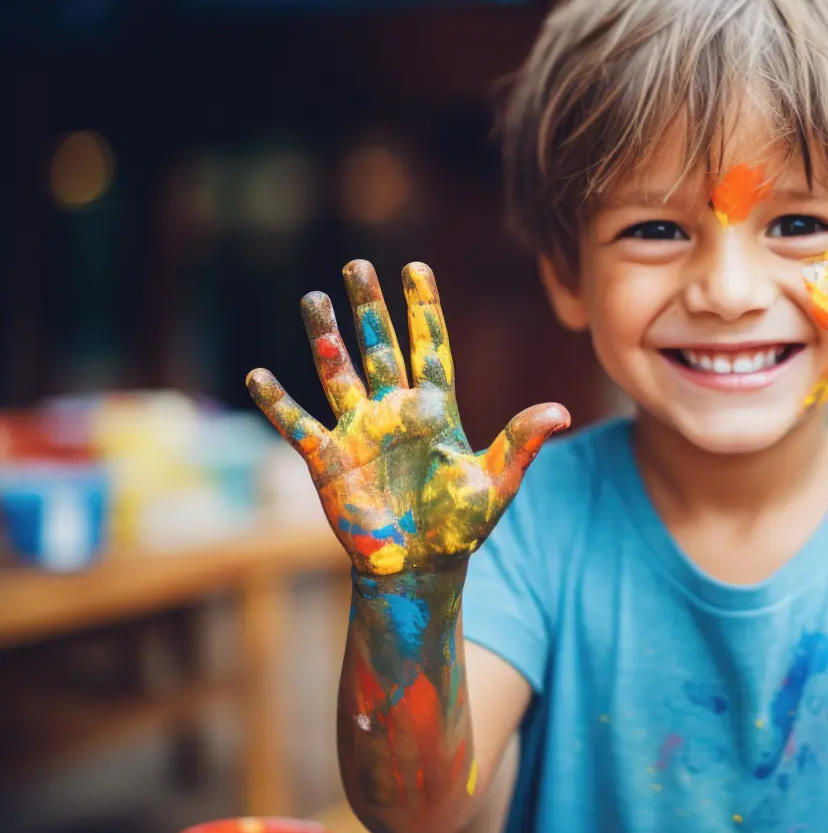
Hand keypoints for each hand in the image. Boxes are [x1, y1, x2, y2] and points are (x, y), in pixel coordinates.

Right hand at [247, 260, 569, 576]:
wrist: (420, 567)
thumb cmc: (461, 526)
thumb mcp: (496, 482)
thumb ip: (522, 443)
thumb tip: (563, 412)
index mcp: (435, 410)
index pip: (429, 347)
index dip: (423, 309)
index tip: (417, 267)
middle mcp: (394, 412)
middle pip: (379, 348)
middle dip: (368, 307)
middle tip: (356, 264)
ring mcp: (359, 432)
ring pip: (338, 373)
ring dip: (325, 338)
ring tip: (313, 298)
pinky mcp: (328, 461)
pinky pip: (298, 424)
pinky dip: (277, 402)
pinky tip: (259, 375)